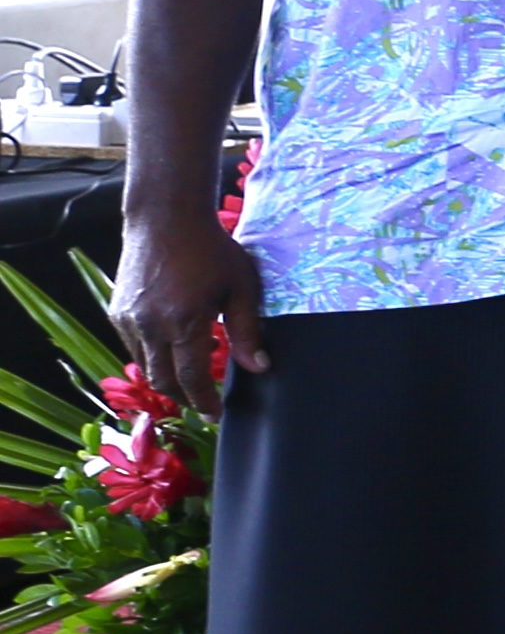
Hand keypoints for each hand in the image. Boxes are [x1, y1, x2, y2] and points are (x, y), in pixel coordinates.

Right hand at [108, 208, 264, 417]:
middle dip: (183, 397)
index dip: (203, 401)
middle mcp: (149, 326)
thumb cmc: (212, 250)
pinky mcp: (117, 311)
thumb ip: (247, 331)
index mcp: (183, 323)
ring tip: (191, 375)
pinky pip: (134, 345)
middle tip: (203, 402)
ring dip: (166, 376)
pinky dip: (153, 355)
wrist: (166, 219)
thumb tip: (258, 368)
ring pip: (144, 365)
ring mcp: (128, 319)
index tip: (216, 414)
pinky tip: (174, 346)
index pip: (190, 379)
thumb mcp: (241, 288)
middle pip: (162, 380)